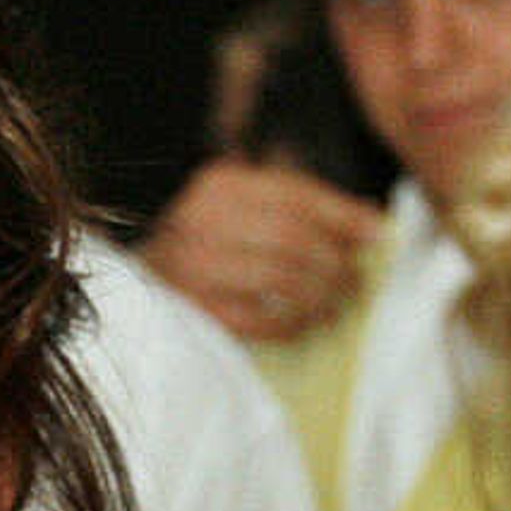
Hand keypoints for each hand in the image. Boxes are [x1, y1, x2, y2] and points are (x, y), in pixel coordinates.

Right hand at [140, 158, 383, 343]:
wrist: (134, 262)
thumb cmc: (204, 233)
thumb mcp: (245, 200)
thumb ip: (303, 205)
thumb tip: (371, 225)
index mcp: (219, 185)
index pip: (295, 198)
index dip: (342, 217)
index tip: (376, 234)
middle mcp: (201, 221)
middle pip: (291, 240)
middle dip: (334, 263)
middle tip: (355, 280)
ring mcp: (192, 268)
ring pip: (278, 281)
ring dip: (319, 297)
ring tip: (337, 304)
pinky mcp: (190, 309)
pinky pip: (255, 321)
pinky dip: (290, 325)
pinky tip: (307, 324)